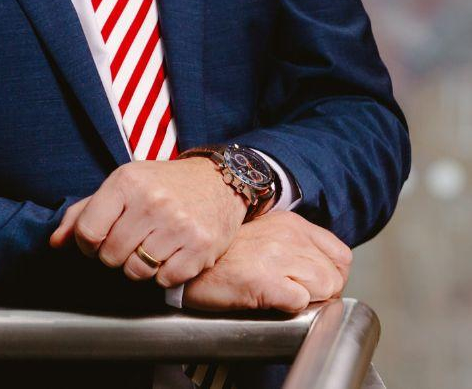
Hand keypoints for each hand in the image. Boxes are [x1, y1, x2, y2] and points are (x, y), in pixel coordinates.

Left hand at [49, 158, 247, 286]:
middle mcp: (152, 202)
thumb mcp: (123, 183)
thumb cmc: (164, 183)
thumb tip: (55, 243)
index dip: (87, 244)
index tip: (97, 241)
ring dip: (138, 266)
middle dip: (114, 254)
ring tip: (150, 246)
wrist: (219, 180)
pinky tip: (170, 253)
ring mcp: (178, 226)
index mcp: (127, 182)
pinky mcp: (200, 248)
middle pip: (110, 256)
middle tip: (129, 241)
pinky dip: (164, 273)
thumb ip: (85, 212)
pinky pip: (164, 280)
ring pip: (136, 271)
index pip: (88, 231)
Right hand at [182, 211, 351, 312]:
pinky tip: (269, 300)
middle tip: (293, 295)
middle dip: (321, 294)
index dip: (333, 277)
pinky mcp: (263, 280)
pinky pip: (301, 302)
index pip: (341, 256)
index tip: (315, 287)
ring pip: (325, 289)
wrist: (190, 267)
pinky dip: (291, 308)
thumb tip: (327, 276)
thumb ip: (297, 247)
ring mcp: (275, 255)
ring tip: (279, 296)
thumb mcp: (266, 236)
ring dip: (307, 301)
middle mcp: (287, 235)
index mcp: (290, 223)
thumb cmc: (226, 257)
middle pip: (335, 277)